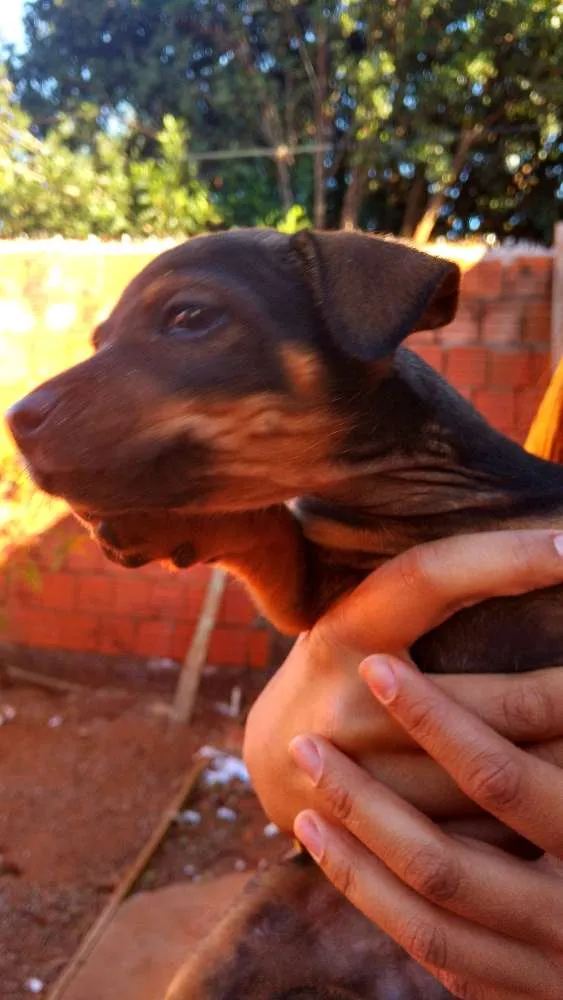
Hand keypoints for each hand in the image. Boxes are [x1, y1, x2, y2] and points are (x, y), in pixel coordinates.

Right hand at [244, 530, 562, 832]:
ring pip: (512, 779)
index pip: (430, 577)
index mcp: (344, 631)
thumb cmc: (340, 671)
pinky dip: (537, 817)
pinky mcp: (387, 841)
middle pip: (508, 703)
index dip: (506, 558)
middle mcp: (350, 704)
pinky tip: (559, 797)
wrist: (270, 764)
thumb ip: (422, 599)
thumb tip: (534, 553)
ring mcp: (368, 781)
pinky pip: (492, 835)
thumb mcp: (358, 621)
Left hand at [289, 656, 562, 999]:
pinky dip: (380, 906)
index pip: (503, 781)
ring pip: (428, 918)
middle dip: (365, 798)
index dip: (435, 723)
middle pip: (444, 860)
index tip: (376, 666)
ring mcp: (548, 971)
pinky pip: (440, 959)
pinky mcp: (528, 999)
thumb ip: (551, 725)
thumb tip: (535, 672)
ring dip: (354, 858)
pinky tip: (337, 855)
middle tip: (304, 740)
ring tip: (302, 797)